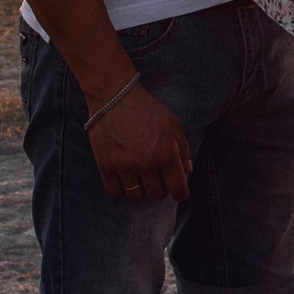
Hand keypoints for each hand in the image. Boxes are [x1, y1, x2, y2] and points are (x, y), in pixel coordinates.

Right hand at [87, 75, 191, 203]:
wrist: (114, 97)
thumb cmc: (147, 109)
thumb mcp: (173, 124)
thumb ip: (183, 149)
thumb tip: (187, 172)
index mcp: (167, 154)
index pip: (178, 189)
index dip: (180, 193)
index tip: (178, 192)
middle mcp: (146, 164)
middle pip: (157, 195)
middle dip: (160, 189)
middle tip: (157, 178)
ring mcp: (125, 166)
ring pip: (136, 196)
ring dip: (140, 190)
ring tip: (140, 179)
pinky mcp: (106, 165)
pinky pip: (115, 191)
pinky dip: (121, 190)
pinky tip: (125, 180)